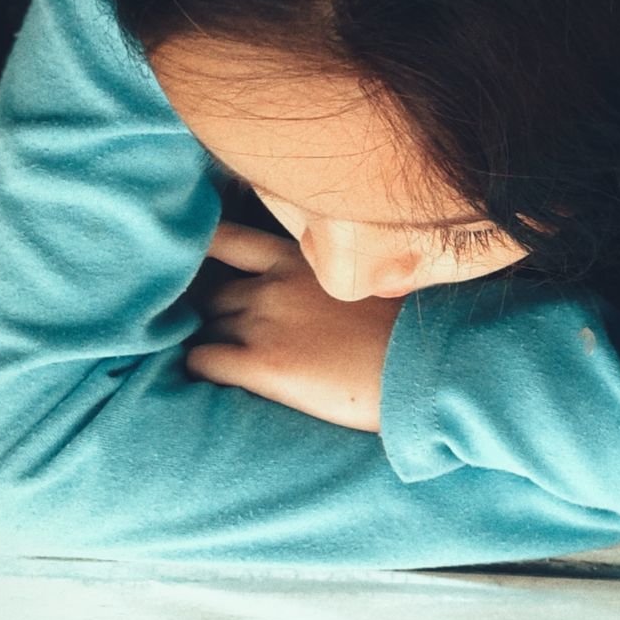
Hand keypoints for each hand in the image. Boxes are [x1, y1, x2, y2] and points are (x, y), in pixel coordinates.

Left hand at [186, 221, 404, 432]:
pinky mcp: (263, 365)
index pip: (225, 237)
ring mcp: (265, 323)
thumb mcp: (363, 280)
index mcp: (297, 260)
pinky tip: (213, 382)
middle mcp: (273, 285)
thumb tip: (311, 294)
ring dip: (205, 343)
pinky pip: (202, 361)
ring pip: (202, 326)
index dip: (201, 252)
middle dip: (208, 312)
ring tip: (217, 362)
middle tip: (215, 333)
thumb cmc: (406, 331)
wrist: (426, 366)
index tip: (193, 267)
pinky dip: (198, 370)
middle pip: (209, 292)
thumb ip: (324, 275)